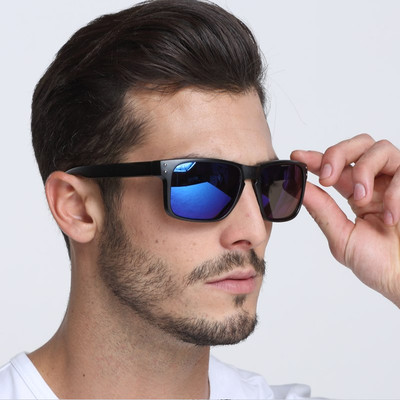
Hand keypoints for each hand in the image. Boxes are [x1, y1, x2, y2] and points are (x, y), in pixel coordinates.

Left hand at [291, 134, 399, 306]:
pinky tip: (390, 216)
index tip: (297, 156)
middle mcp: (377, 183)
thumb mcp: (342, 237)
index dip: (315, 158)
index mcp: (357, 194)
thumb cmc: (380, 264)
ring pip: (380, 148)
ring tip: (360, 199)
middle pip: (358, 144)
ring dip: (364, 171)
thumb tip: (298, 188)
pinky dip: (393, 192)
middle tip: (327, 177)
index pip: (335, 167)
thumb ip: (322, 210)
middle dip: (337, 154)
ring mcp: (398, 183)